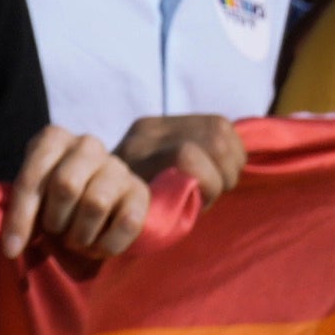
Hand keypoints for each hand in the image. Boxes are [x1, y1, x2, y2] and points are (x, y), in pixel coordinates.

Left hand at [0, 124, 153, 262]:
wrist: (100, 188)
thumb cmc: (54, 195)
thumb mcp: (33, 194)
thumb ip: (20, 211)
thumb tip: (11, 246)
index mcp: (53, 138)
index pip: (32, 178)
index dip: (20, 217)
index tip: (11, 250)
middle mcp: (87, 145)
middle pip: (66, 186)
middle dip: (54, 221)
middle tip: (55, 233)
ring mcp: (117, 166)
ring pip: (95, 204)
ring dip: (80, 234)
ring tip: (75, 241)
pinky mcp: (141, 191)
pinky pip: (127, 223)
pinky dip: (107, 244)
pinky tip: (97, 247)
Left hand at [118, 114, 243, 205]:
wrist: (102, 186)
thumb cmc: (125, 209)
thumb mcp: (142, 214)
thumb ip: (168, 205)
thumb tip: (196, 197)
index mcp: (137, 155)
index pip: (186, 155)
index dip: (208, 181)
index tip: (202, 202)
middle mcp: (149, 131)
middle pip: (213, 140)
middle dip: (224, 173)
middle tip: (213, 193)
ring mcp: (162, 122)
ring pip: (220, 130)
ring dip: (231, 162)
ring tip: (217, 182)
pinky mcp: (177, 120)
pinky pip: (221, 125)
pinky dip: (232, 151)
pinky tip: (220, 168)